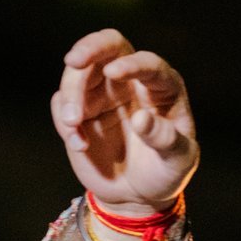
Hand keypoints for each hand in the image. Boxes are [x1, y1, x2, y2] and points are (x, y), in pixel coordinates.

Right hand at [50, 29, 198, 212]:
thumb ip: (164, 140)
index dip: (132, 64)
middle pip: (109, 46)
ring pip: (78, 72)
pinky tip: (80, 145)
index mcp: (162, 88)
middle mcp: (131, 82)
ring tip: (75, 126)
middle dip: (90, 47)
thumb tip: (141, 118)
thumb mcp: (177, 161)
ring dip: (71, 94)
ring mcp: (102, 93)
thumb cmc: (166, 171)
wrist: (139, 194)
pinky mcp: (80, 108)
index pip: (148, 63)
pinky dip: (65, 120)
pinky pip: (62, 102)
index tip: (116, 72)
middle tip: (73, 61)